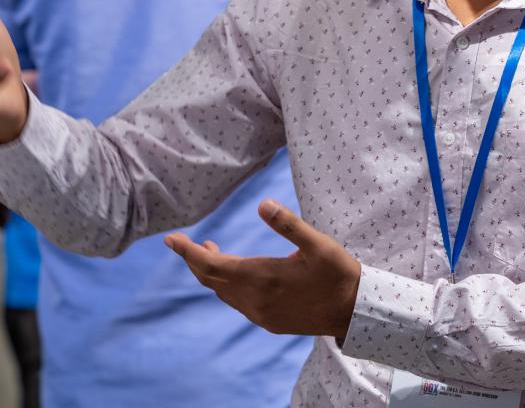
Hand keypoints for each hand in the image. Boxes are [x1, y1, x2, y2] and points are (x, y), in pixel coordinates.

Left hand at [166, 199, 361, 337]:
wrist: (354, 312)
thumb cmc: (338, 274)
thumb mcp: (318, 244)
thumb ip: (288, 224)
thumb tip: (261, 204)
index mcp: (262, 277)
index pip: (211, 264)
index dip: (187, 251)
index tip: (170, 239)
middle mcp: (254, 299)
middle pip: (210, 279)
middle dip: (194, 260)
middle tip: (183, 243)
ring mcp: (260, 313)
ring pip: (222, 292)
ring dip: (211, 272)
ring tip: (210, 251)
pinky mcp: (269, 321)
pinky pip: (237, 302)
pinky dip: (226, 285)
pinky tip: (237, 275)